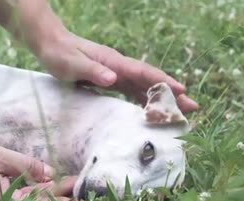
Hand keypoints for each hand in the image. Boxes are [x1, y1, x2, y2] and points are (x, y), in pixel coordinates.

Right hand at [0, 139, 79, 200]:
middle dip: (61, 200)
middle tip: (84, 198)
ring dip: (51, 200)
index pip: (41, 198)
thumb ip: (26, 166)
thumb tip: (51, 174)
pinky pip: (20, 199)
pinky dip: (36, 195)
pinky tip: (47, 191)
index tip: (79, 186)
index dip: (62, 192)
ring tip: (72, 199)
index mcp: (5, 200)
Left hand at [34, 32, 198, 112]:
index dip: (163, 82)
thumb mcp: (72, 64)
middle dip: (172, 94)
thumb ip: (92, 71)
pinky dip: (144, 101)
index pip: (144, 72)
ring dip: (162, 99)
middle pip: (150, 81)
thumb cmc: (60, 54)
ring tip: (179, 114)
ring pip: (144, 87)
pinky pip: (132, 92)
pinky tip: (151, 111)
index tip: (182, 91)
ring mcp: (116, 73)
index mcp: (114, 62)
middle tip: (192, 108)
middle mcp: (119, 67)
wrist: (51, 45)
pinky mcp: (110, 80)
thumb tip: (113, 79)